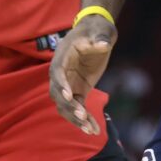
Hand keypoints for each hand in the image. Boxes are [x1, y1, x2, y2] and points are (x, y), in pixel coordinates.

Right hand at [49, 14, 113, 134]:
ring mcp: (68, 84)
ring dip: (75, 119)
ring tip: (89, 130)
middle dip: (69, 106)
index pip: (57, 72)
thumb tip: (103, 44)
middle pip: (58, 94)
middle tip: (82, 116)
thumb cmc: (96, 29)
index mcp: (62, 56)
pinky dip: (84, 120)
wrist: (97, 32)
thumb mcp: (100, 31)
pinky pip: (77, 108)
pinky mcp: (77, 91)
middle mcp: (61, 73)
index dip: (61, 85)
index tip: (69, 96)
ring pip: (65, 106)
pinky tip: (94, 131)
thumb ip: (100, 38)